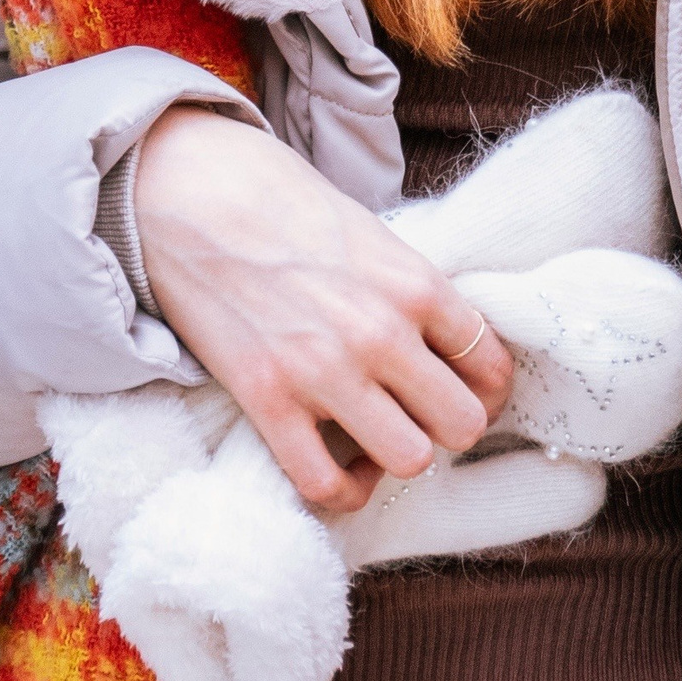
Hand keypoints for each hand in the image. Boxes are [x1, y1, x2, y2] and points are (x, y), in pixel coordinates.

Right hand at [134, 109, 513, 515]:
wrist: (189, 192)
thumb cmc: (281, 201)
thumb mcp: (370, 233)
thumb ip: (410, 291)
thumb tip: (446, 344)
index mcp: (415, 283)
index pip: (492, 365)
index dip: (486, 390)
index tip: (466, 392)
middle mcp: (380, 332)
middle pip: (462, 424)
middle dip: (449, 426)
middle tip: (423, 414)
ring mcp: (324, 371)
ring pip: (409, 460)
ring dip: (398, 455)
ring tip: (379, 435)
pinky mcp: (267, 400)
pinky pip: (325, 483)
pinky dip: (342, 488)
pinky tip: (339, 464)